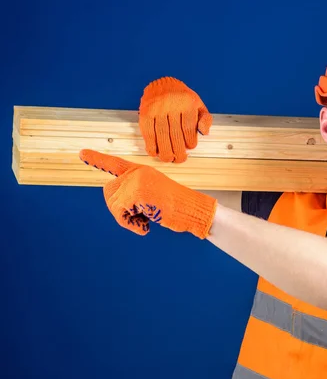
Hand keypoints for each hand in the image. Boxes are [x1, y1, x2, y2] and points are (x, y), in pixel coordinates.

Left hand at [79, 149, 216, 238]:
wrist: (193, 210)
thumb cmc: (176, 207)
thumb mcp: (152, 196)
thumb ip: (132, 193)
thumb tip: (111, 199)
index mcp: (141, 170)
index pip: (115, 163)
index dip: (97, 159)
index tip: (82, 153)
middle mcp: (137, 172)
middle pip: (109, 193)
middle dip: (121, 211)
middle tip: (141, 217)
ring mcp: (137, 180)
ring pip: (113, 204)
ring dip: (127, 219)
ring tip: (146, 219)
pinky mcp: (137, 192)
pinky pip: (120, 212)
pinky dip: (131, 224)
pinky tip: (146, 225)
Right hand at [139, 76, 212, 162]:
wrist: (163, 84)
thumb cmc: (182, 97)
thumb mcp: (198, 104)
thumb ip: (205, 118)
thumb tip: (204, 132)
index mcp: (187, 102)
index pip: (188, 127)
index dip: (190, 141)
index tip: (190, 147)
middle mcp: (171, 104)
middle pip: (174, 133)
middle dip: (177, 150)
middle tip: (180, 159)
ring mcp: (157, 108)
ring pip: (161, 134)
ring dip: (164, 150)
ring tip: (168, 158)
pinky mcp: (145, 112)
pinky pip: (148, 131)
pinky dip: (150, 144)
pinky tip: (154, 152)